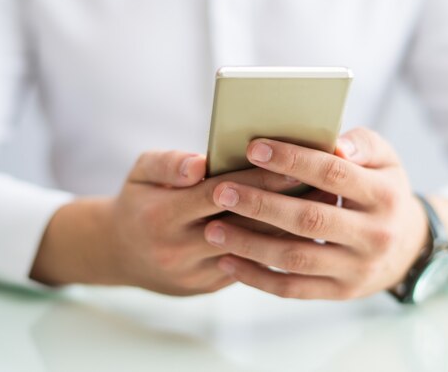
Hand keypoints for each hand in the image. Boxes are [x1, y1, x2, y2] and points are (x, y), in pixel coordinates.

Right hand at [30, 150, 299, 295]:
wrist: (122, 254)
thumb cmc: (139, 202)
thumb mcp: (140, 173)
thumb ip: (168, 163)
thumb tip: (200, 164)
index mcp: (164, 216)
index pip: (220, 193)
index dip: (258, 179)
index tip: (293, 163)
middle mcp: (181, 249)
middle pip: (244, 224)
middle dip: (286, 203)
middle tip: (325, 184)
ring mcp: (198, 272)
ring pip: (254, 249)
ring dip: (290, 227)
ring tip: (323, 204)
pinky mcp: (211, 285)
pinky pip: (251, 264)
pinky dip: (277, 244)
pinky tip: (303, 227)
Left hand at [204, 128, 447, 299]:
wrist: (407, 247)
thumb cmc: (384, 191)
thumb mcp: (386, 161)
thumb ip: (362, 144)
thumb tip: (335, 143)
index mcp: (384, 195)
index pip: (333, 174)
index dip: (292, 161)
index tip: (252, 148)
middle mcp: (374, 235)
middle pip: (309, 219)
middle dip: (261, 204)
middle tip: (221, 191)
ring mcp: (357, 268)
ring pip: (296, 258)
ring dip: (250, 244)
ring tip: (212, 229)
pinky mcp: (340, 292)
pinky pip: (293, 289)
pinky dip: (257, 278)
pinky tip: (228, 262)